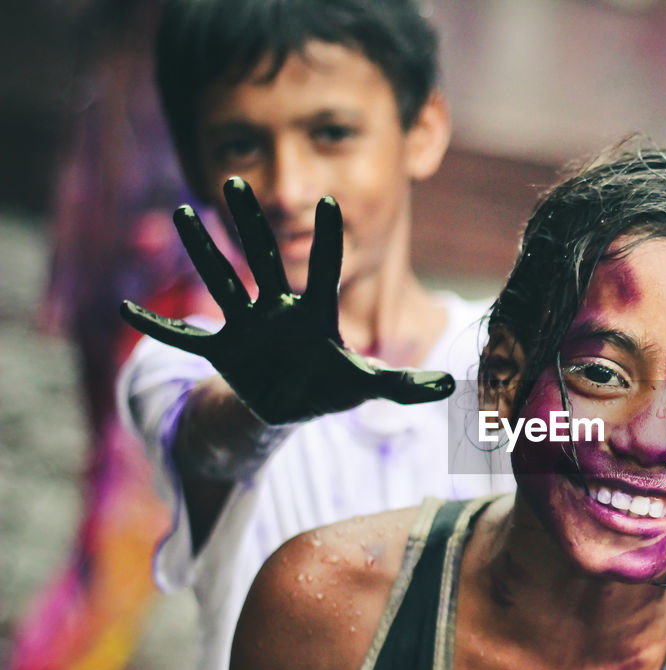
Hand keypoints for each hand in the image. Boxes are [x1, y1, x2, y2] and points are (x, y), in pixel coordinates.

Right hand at [120, 177, 453, 425]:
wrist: (293, 401)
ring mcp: (247, 325)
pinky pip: (184, 336)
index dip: (328, 239)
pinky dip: (154, 328)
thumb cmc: (333, 385)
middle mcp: (278, 310)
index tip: (328, 202)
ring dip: (201, 251)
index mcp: (316, 314)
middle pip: (264, 258)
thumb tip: (451, 389)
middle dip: (252, 222)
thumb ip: (406, 385)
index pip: (326, 270)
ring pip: (221, 281)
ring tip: (182, 211)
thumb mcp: (370, 386)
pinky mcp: (223, 348)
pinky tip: (124, 310)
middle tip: (239, 181)